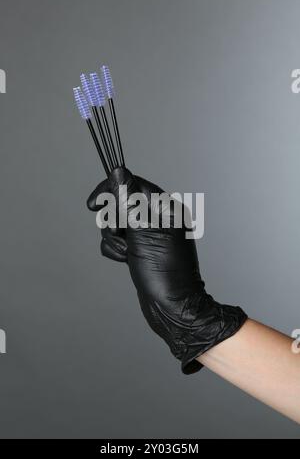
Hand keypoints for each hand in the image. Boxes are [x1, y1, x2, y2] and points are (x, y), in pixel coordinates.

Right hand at [87, 167, 246, 373]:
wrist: (173, 308)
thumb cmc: (163, 270)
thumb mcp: (142, 231)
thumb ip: (128, 200)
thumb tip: (118, 171)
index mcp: (165, 208)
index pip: (132, 185)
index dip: (110, 191)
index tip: (93, 205)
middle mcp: (157, 218)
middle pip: (120, 205)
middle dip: (114, 222)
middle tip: (121, 235)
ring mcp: (148, 235)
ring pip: (117, 225)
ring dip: (115, 240)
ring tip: (127, 254)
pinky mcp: (139, 250)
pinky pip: (118, 242)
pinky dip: (116, 251)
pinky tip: (126, 261)